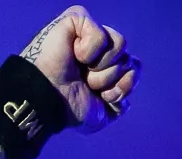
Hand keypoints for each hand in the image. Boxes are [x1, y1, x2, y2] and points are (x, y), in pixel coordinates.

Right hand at [21, 6, 140, 131]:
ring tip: (79, 71)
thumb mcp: (100, 115)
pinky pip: (101, 35)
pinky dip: (88, 51)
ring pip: (120, 46)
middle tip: (85, 84)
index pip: (134, 68)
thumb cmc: (67, 108)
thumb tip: (125, 91)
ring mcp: (89, 32)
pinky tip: (72, 55)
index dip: (123, 86)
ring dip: (100, 68)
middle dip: (109, 79)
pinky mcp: (78, 20)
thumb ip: (118, 103)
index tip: (101, 97)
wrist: (48, 101)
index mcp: (104, 67)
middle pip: (129, 60)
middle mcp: (99, 49)